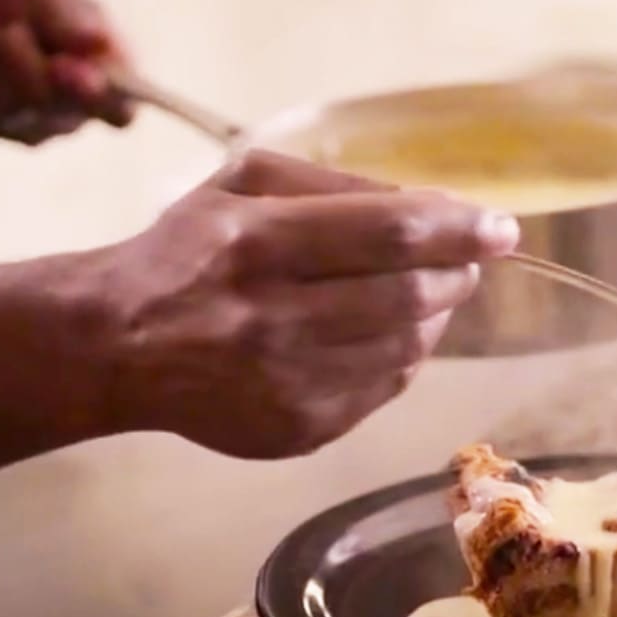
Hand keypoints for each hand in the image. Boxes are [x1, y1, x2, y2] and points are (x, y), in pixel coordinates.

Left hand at [0, 0, 132, 144]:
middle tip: (12, 27)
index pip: (121, 113)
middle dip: (24, 61)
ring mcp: (39, 125)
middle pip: (56, 107)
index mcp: (111, 77)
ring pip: (13, 107)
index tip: (66, 65)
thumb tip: (98, 42)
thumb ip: (72, 19)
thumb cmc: (31, 0)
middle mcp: (80, 111)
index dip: (99, 99)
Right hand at [89, 152, 519, 457]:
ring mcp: (286, 385)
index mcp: (255, 244)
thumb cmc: (187, 251)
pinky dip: (401, 357)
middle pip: (410, 297)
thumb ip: (335, 185)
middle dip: (456, 274)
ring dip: (433, 316)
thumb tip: (432, 205)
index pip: (390, 234)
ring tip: (424, 293)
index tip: (500, 228)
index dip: (459, 229)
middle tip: (464, 261)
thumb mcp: (242, 185)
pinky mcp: (298, 431)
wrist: (116, 346)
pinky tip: (382, 335)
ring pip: (407, 349)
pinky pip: (383, 391)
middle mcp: (271, 319)